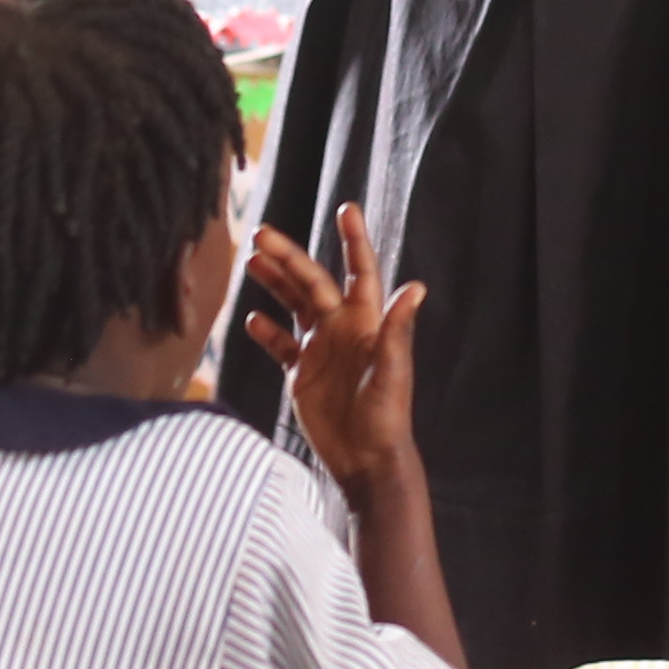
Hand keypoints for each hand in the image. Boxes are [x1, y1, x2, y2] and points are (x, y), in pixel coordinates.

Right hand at [243, 204, 424, 492]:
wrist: (366, 460)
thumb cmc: (386, 417)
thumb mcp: (392, 372)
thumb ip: (397, 330)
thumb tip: (417, 287)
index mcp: (366, 322)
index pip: (359, 271)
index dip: (354, 241)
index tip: (346, 208)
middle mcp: (342, 328)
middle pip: (311, 282)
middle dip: (288, 257)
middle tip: (260, 234)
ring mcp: (321, 349)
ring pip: (293, 306)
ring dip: (275, 283)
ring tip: (251, 260)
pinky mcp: (302, 373)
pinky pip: (281, 345)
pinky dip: (266, 332)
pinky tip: (251, 319)